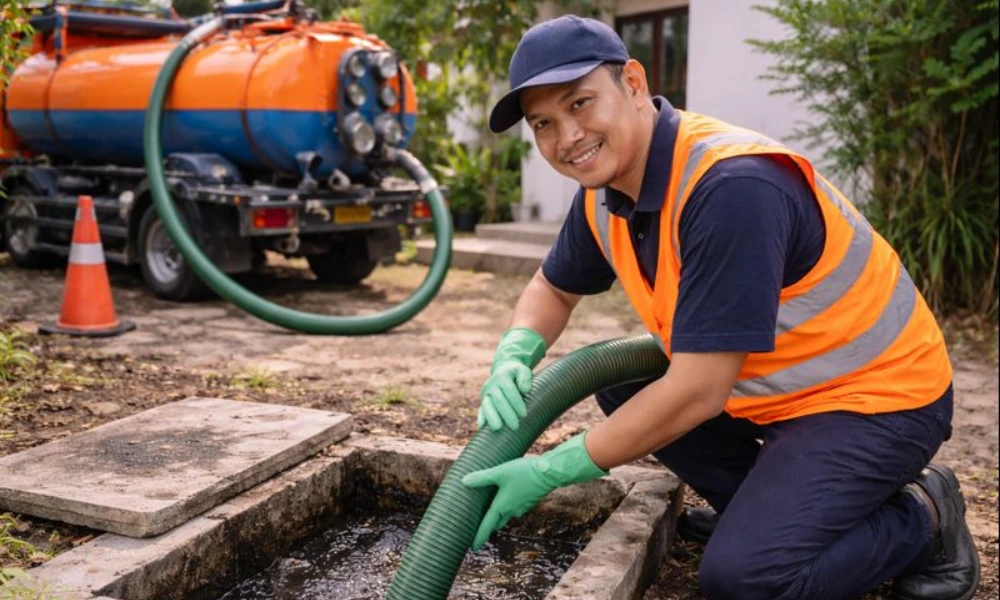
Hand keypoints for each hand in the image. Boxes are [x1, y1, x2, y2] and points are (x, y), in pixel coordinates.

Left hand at [461, 433, 607, 549]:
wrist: (550, 473)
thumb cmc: (524, 473)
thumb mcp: (500, 472)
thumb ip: (482, 477)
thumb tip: (464, 481)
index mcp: (502, 506)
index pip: (487, 526)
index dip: (479, 536)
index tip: (473, 547)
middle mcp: (512, 510)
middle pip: (497, 521)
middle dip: (489, 525)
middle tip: (480, 526)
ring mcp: (522, 507)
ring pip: (507, 514)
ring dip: (499, 514)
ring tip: (492, 508)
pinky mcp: (529, 501)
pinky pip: (516, 507)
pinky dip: (509, 505)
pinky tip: (508, 495)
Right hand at [478, 361, 530, 430]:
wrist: (503, 370)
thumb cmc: (516, 373)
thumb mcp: (522, 370)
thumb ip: (525, 377)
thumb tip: (525, 390)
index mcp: (502, 377)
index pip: (509, 390)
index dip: (516, 402)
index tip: (524, 414)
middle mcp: (492, 385)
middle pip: (498, 400)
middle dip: (507, 414)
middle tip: (515, 426)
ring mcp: (485, 394)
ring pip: (487, 405)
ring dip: (492, 417)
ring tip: (498, 428)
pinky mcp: (483, 401)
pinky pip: (481, 410)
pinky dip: (481, 418)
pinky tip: (482, 427)